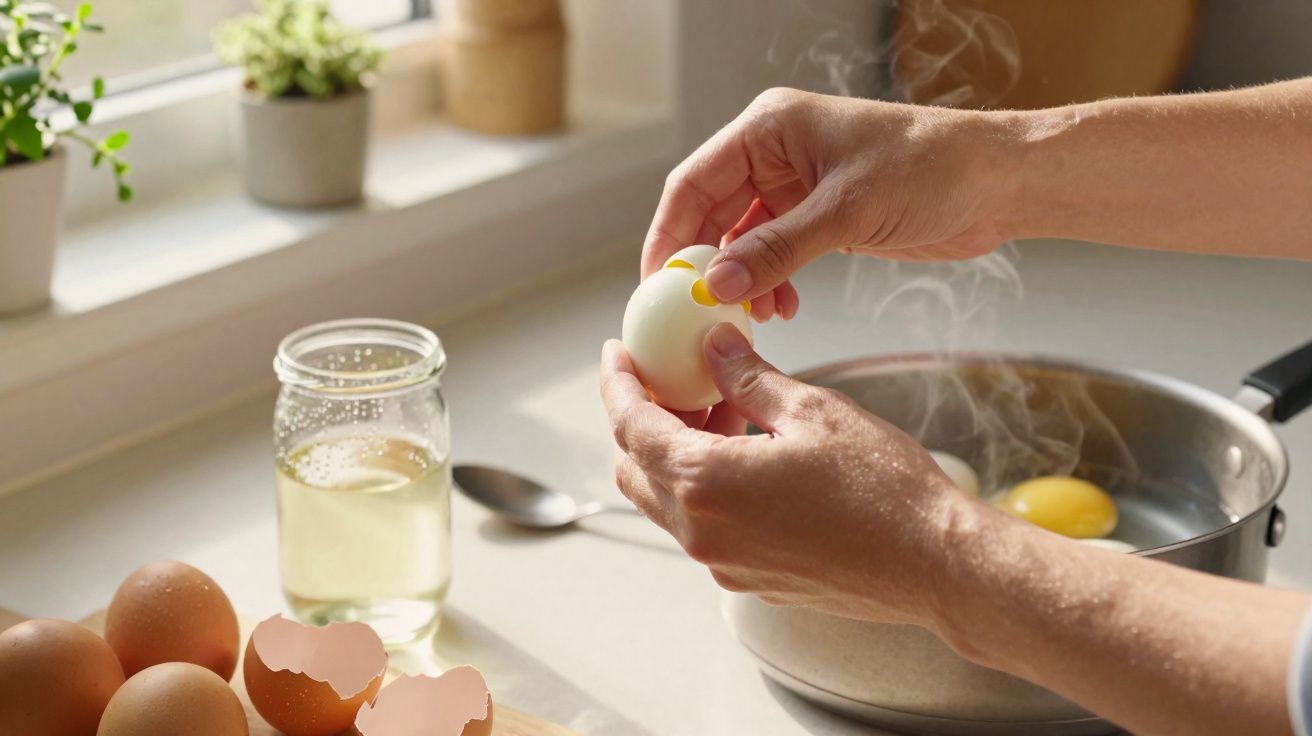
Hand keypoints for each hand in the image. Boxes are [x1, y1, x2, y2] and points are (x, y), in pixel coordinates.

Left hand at [599, 322, 975, 627]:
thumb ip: (748, 377)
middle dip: (641, 417)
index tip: (617, 354)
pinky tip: (746, 451)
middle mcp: (701, 534)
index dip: (619, 383)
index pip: (631, 426)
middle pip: (637, 468)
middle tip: (669, 377)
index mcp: (705, 485)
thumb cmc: (883, 489)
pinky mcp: (750, 578)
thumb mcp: (811, 410)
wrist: (934, 564)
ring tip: (721, 405)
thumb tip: (713, 346)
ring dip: (676, 451)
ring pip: (668, 500)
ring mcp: (724, 564)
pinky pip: (703, 526)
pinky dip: (704, 484)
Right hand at [642, 87, 1013, 318]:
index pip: (693, 182)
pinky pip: (775, 252)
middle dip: (704, 265)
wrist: (998, 182)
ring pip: (742, 239)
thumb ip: (777, 249)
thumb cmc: (932, 168)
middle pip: (711, 214)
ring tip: (753, 314)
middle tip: (696, 314)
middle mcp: (775, 153)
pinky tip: (782, 307)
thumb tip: (715, 284)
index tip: (657, 284)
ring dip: (742, 279)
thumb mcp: (845, 211)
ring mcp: (797, 185)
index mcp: (769, 128)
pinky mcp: (820, 216)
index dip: (669, 234)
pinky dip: (772, 281)